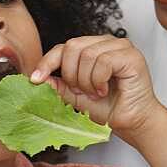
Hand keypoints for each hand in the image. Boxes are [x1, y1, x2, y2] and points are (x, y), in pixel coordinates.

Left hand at [30, 35, 161, 141]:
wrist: (131, 123)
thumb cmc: (109, 109)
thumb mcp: (76, 97)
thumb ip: (59, 86)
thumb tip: (39, 78)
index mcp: (92, 48)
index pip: (64, 47)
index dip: (48, 62)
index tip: (35, 79)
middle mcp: (106, 43)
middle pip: (73, 46)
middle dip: (71, 74)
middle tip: (81, 92)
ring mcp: (120, 46)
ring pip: (88, 54)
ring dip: (87, 81)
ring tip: (96, 93)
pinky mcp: (131, 56)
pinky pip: (104, 61)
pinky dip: (99, 80)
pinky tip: (104, 90)